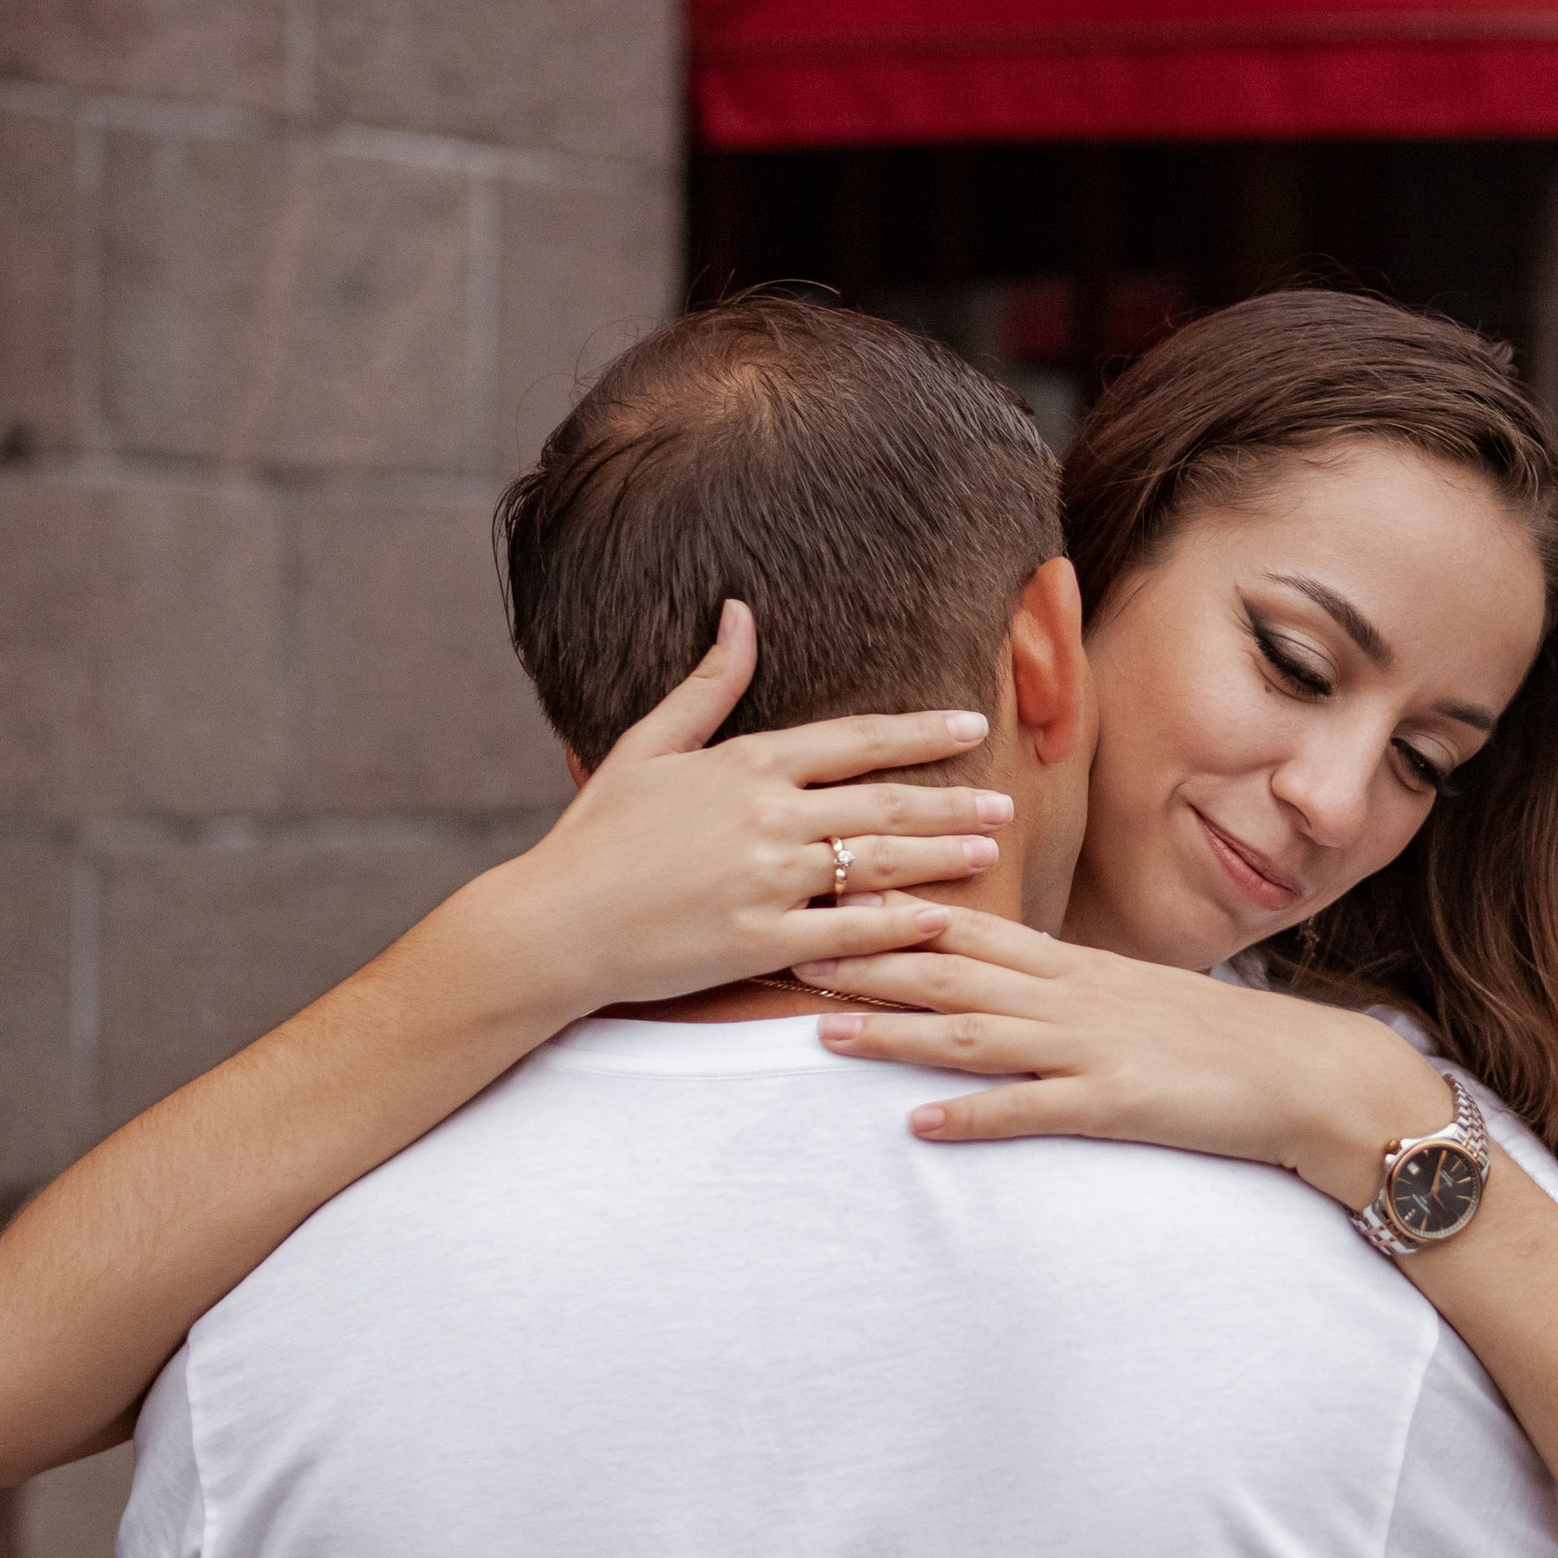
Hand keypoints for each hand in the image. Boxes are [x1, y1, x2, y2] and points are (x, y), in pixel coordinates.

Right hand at [482, 604, 1015, 1016]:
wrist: (551, 923)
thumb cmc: (595, 836)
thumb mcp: (646, 748)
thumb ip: (707, 686)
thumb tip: (739, 614)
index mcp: (744, 765)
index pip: (853, 739)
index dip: (919, 731)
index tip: (972, 723)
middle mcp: (765, 817)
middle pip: (883, 802)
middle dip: (952, 800)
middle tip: (1005, 802)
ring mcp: (765, 881)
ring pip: (877, 863)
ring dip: (941, 856)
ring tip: (991, 851)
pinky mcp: (758, 942)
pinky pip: (847, 932)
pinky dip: (897, 925)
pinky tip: (940, 919)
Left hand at [808, 916, 1457, 1204]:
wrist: (1306, 1074)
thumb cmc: (1219, 1040)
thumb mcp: (1132, 997)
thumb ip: (1063, 988)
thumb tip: (998, 982)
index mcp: (1075, 967)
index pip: (971, 925)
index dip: (894, 907)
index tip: (827, 892)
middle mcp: (1073, 997)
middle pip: (952, 969)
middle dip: (867, 958)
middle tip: (790, 944)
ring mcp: (1091, 1049)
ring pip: (975, 1032)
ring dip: (896, 1030)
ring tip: (824, 1029)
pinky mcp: (1116, 1105)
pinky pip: (1031, 1111)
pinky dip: (972, 1116)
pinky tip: (918, 1124)